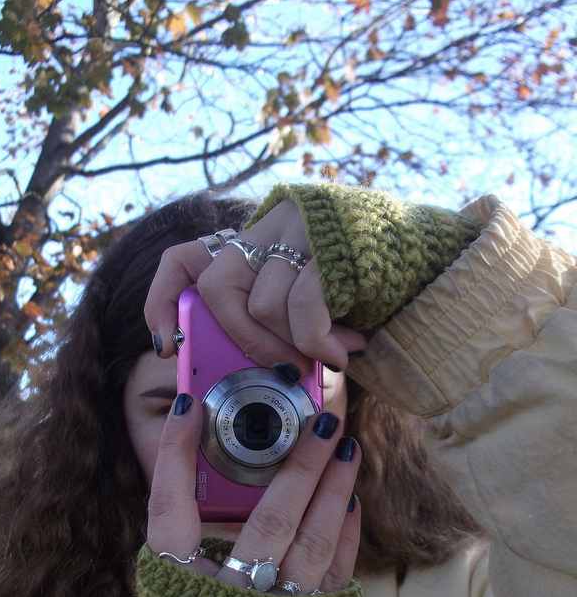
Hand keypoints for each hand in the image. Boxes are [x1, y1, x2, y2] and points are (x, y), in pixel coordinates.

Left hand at [144, 201, 366, 375]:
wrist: (432, 254)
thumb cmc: (363, 288)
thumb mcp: (308, 298)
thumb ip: (271, 320)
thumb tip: (244, 372)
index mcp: (256, 238)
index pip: (185, 257)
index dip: (163, 300)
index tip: (167, 344)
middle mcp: (270, 224)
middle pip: (217, 288)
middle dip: (243, 341)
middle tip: (280, 370)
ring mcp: (301, 230)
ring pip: (263, 305)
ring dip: (292, 348)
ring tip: (326, 359)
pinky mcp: (332, 246)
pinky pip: (302, 310)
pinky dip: (316, 344)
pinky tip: (340, 354)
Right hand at [146, 394, 361, 595]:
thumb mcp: (174, 593)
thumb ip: (189, 539)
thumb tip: (216, 466)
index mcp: (178, 588)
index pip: (169, 511)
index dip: (175, 455)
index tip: (188, 405)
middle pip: (267, 523)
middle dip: (300, 467)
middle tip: (323, 421)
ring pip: (312, 546)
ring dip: (333, 492)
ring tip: (346, 448)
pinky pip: (336, 576)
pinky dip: (345, 535)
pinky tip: (350, 500)